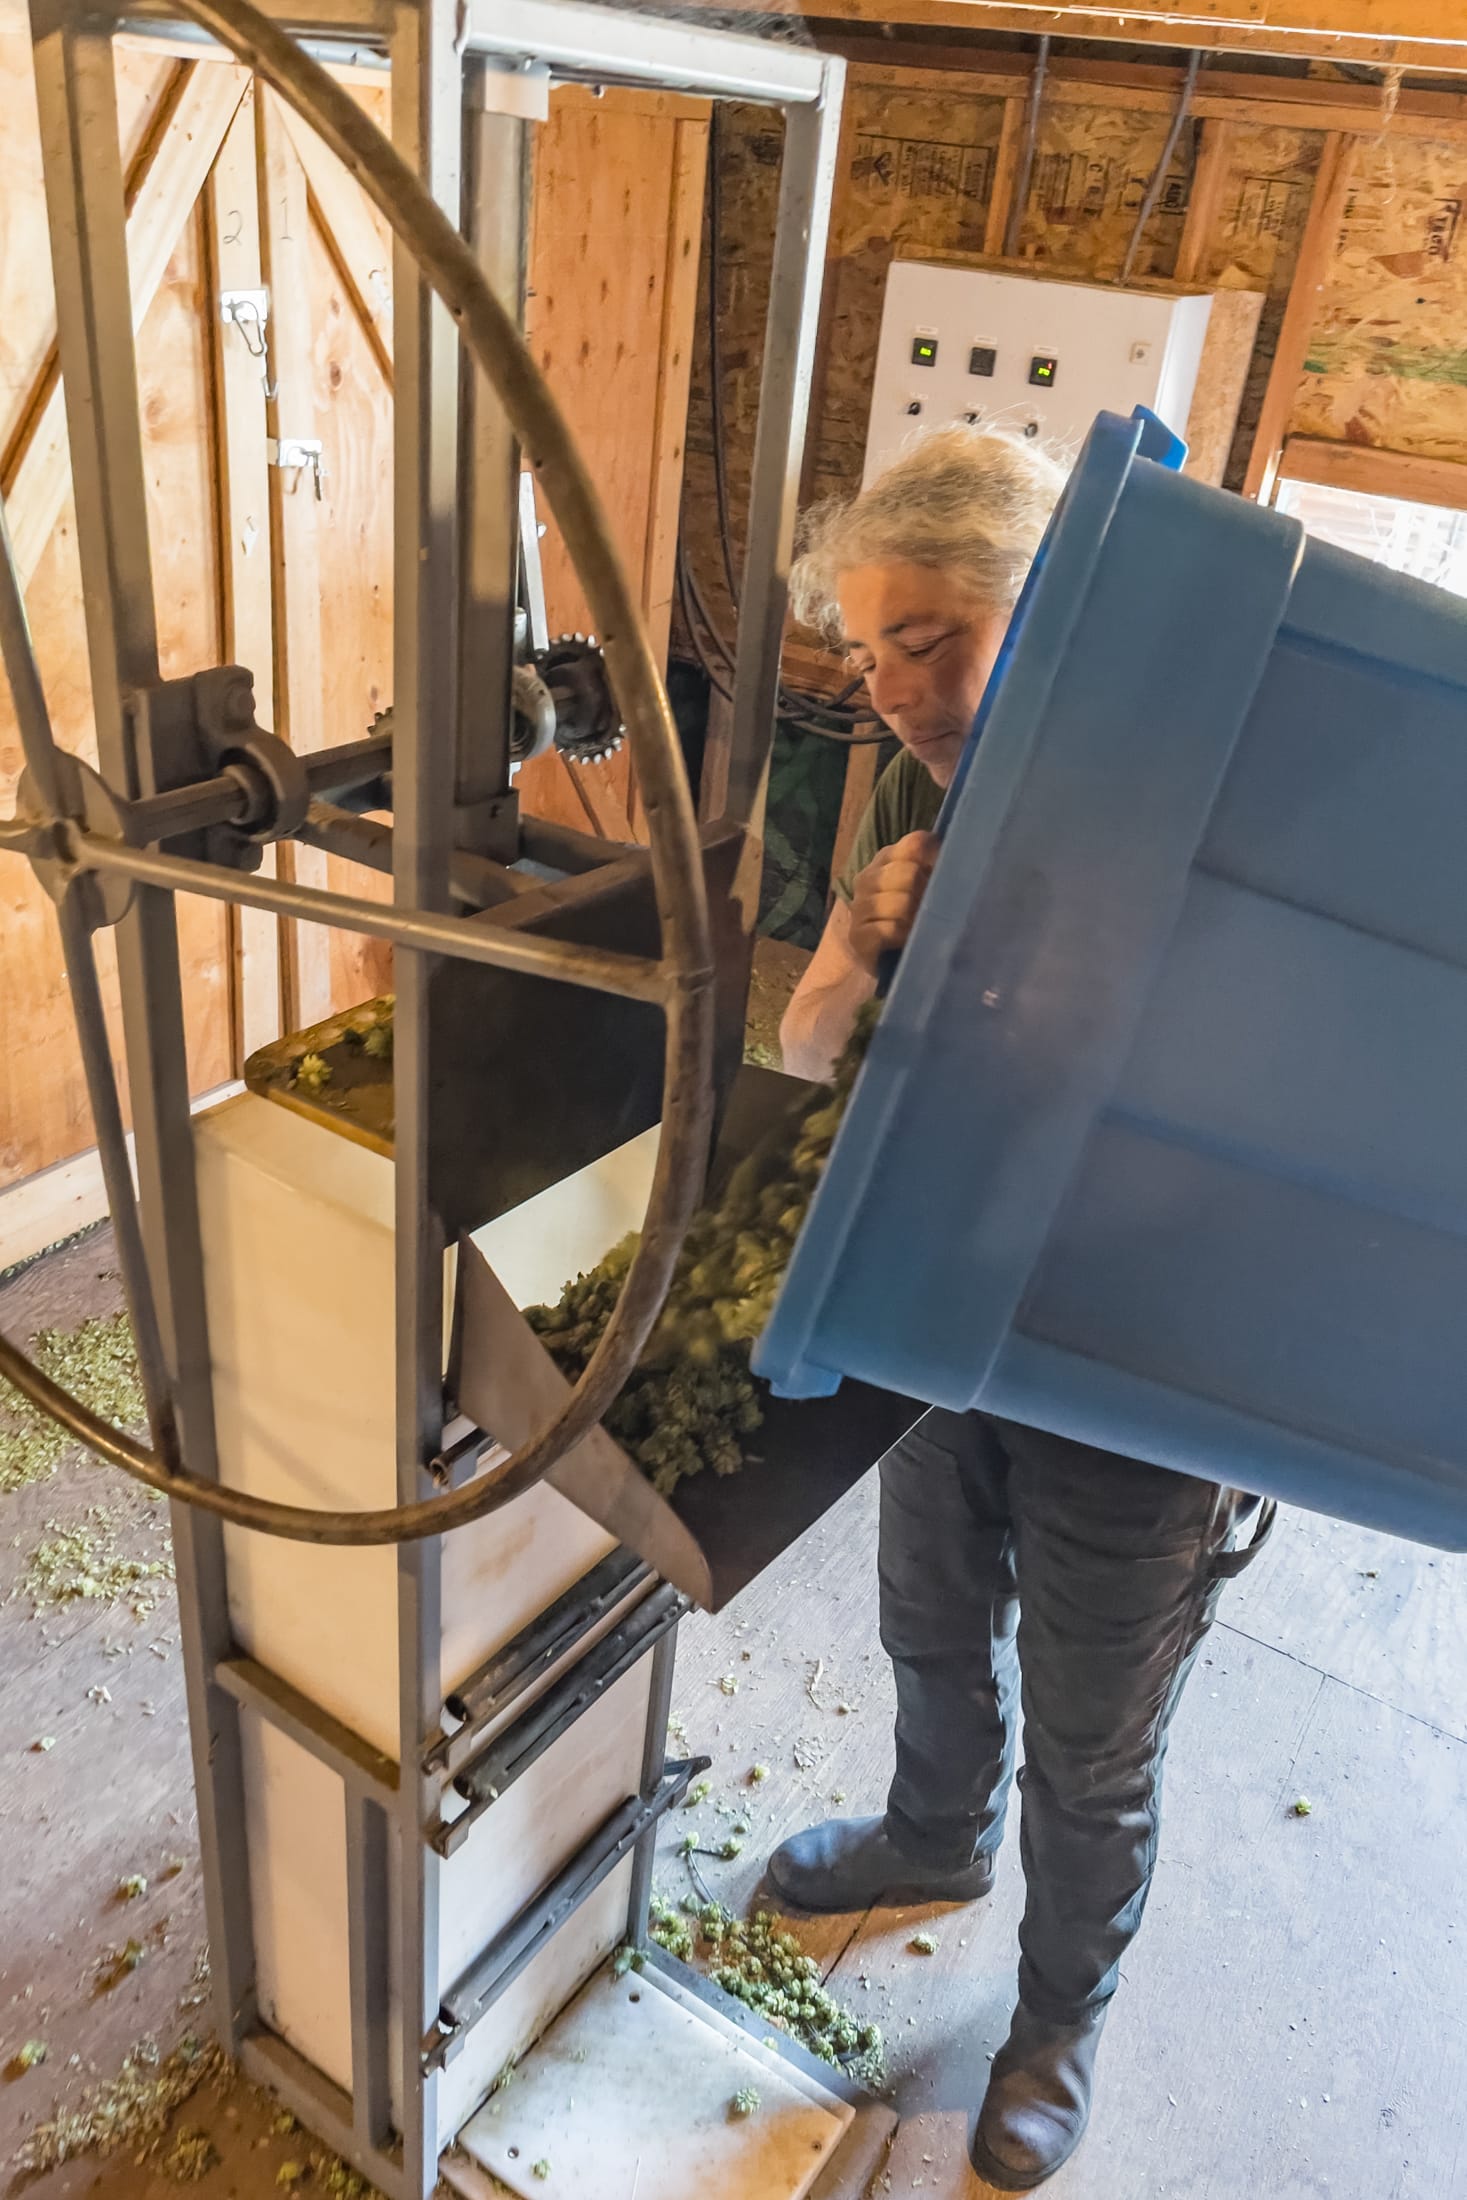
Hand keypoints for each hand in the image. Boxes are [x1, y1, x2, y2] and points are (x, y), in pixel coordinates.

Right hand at [848, 831, 938, 976]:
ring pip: (901, 903)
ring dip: (918, 919)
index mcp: (887, 858)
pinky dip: (904, 937)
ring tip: (920, 927)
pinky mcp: (857, 936)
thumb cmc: (915, 918)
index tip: (947, 878)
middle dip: (927, 894)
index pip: (916, 844)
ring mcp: (859, 907)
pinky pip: (889, 930)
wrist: (888, 959)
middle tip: (933, 911)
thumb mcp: (929, 886)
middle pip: (909, 873)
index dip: (937, 860)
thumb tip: (963, 855)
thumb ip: (940, 866)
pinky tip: (907, 941)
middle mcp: (868, 878)